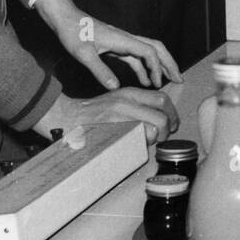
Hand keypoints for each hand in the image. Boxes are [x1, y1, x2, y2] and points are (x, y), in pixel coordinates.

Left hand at [34, 0, 180, 90]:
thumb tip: (115, 87)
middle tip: (180, 78)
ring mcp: (123, 42)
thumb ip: (99, 70)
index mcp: (122, 39)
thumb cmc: (73, 32)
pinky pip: (136, 57)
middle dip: (169, 63)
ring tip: (168, 82)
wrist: (65, 18)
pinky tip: (145, 81)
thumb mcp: (83, 54)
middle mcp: (126, 38)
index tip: (157, 83)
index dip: (156, 68)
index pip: (149, 52)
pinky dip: (144, 68)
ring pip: (149, 52)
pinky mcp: (117, 45)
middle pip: (156, 48)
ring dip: (160, 66)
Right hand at [36, 88, 180, 145]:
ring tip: (148, 141)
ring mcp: (120, 116)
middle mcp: (127, 102)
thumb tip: (158, 120)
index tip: (173, 124)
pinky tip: (136, 145)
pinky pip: (138, 138)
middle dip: (168, 129)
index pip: (161, 99)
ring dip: (156, 138)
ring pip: (154, 127)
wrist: (66, 116)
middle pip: (162, 115)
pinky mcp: (113, 129)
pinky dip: (142, 144)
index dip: (172, 114)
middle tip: (164, 137)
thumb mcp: (116, 102)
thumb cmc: (92, 114)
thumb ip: (137, 107)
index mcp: (129, 93)